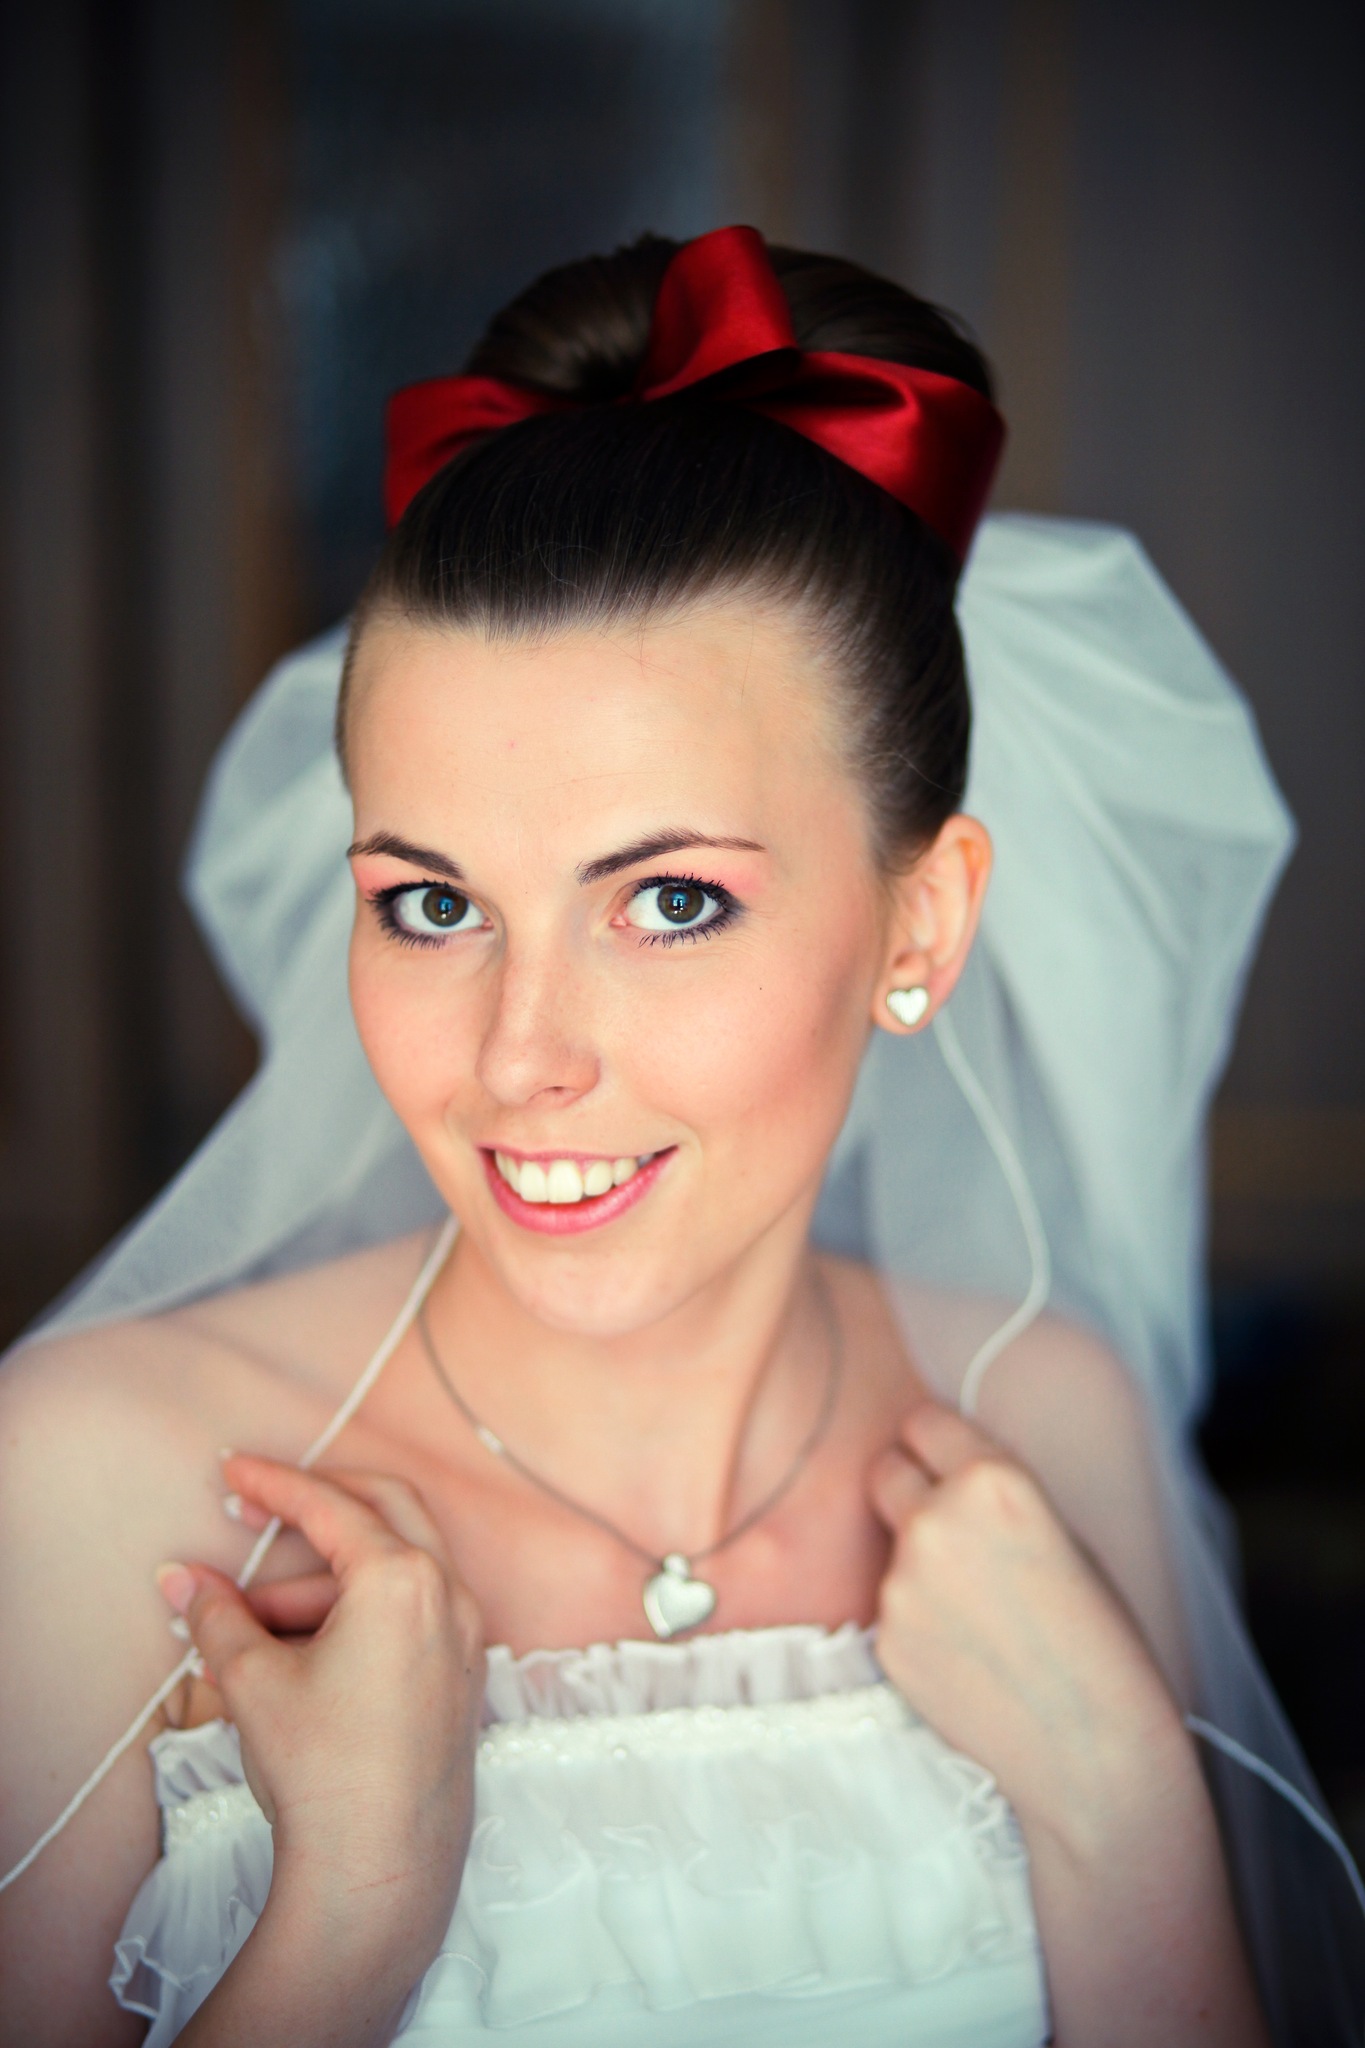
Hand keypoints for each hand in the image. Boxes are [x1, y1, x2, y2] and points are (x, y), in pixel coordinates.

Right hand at [158, 1457, 484, 1972]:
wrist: (380, 1872)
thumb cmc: (324, 1772)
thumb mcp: (253, 1681)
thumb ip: (216, 1616)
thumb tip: (183, 1579)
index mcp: (402, 1578)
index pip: (330, 1505)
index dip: (274, 1485)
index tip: (232, 1473)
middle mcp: (448, 1594)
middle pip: (383, 1508)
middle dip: (318, 1504)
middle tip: (260, 1511)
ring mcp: (464, 1636)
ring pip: (394, 1568)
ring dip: (324, 1580)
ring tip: (251, 1626)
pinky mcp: (462, 1676)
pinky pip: (411, 1613)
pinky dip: (358, 1612)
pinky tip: (300, 1651)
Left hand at [868, 1401, 1183, 1853]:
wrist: (1094, 1752)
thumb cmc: (1102, 1641)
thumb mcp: (1066, 1534)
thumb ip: (997, 1492)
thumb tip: (948, 1466)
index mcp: (994, 1481)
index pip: (923, 1420)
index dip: (934, 1443)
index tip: (942, 1458)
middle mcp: (936, 1521)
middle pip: (884, 1469)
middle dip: (908, 1487)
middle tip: (948, 1525)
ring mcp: (902, 1584)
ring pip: (887, 1542)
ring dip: (914, 1559)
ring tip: (979, 1609)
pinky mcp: (886, 1640)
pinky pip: (889, 1605)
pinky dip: (915, 1617)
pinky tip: (965, 1650)